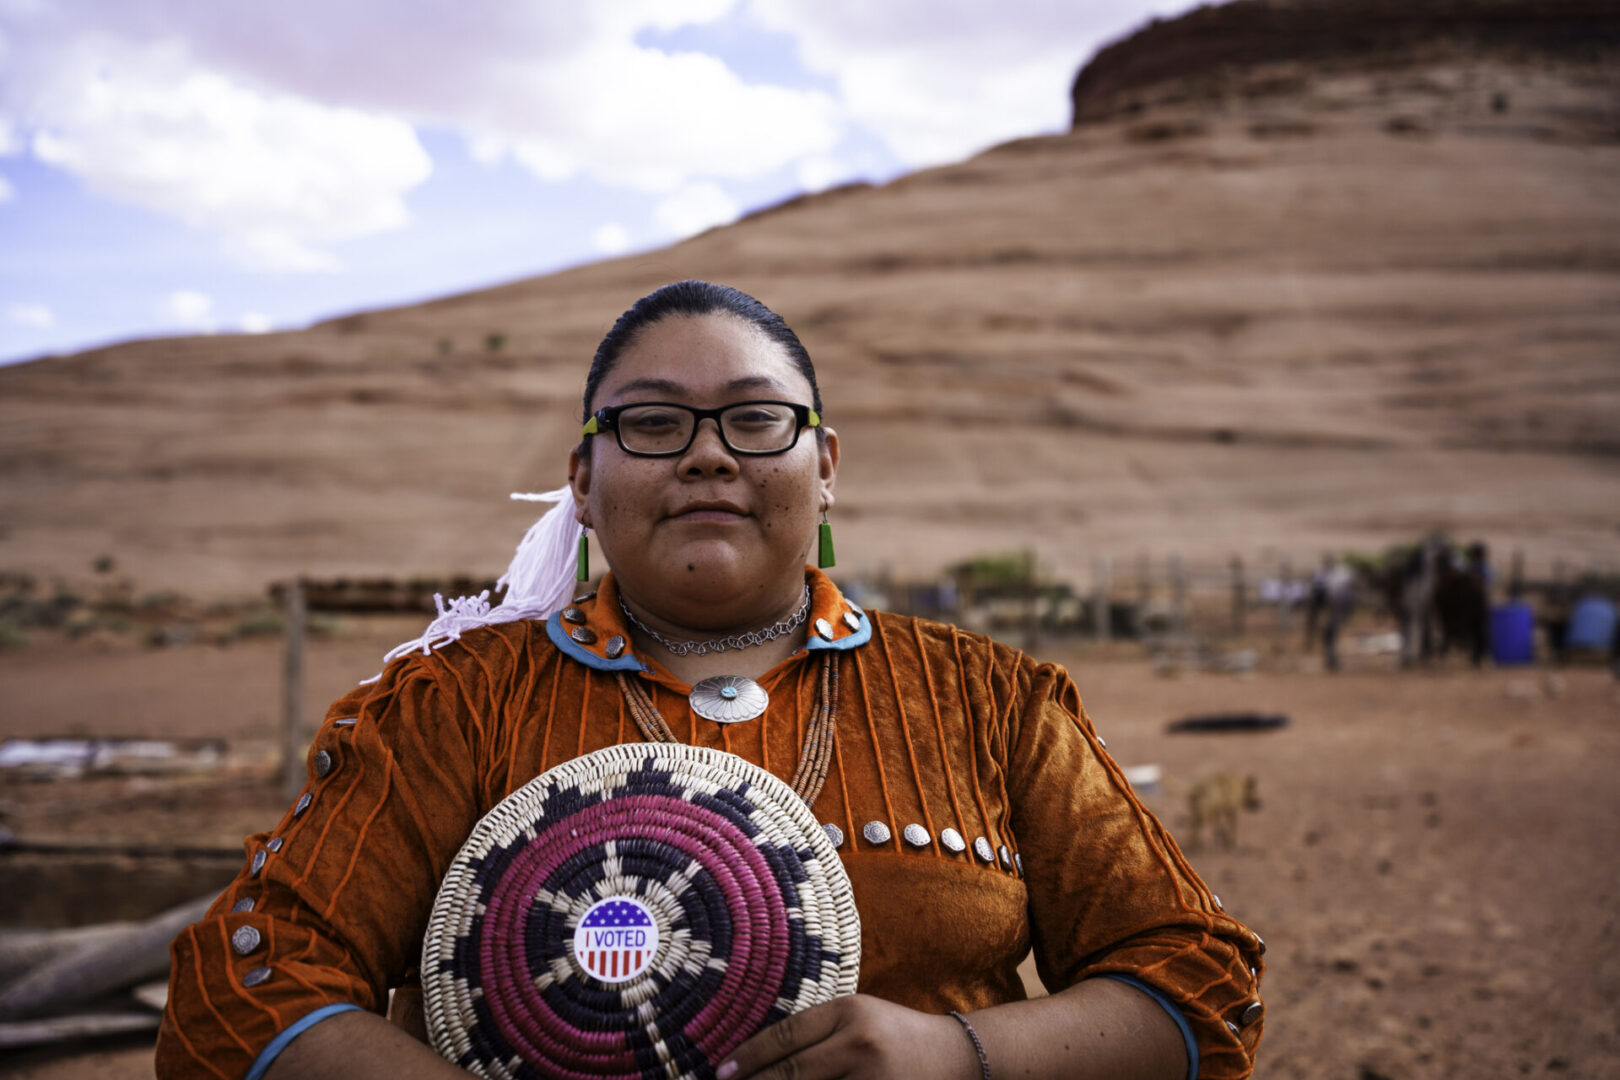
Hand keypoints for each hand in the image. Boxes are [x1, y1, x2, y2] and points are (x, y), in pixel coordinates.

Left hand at [715, 994, 978, 1079]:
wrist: (959, 1057)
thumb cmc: (898, 1035)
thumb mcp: (858, 1017)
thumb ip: (815, 1032)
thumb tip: (757, 1059)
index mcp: (849, 1011)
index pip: (785, 1035)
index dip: (749, 1056)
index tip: (722, 1073)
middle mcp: (858, 1043)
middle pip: (791, 1073)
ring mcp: (871, 1079)